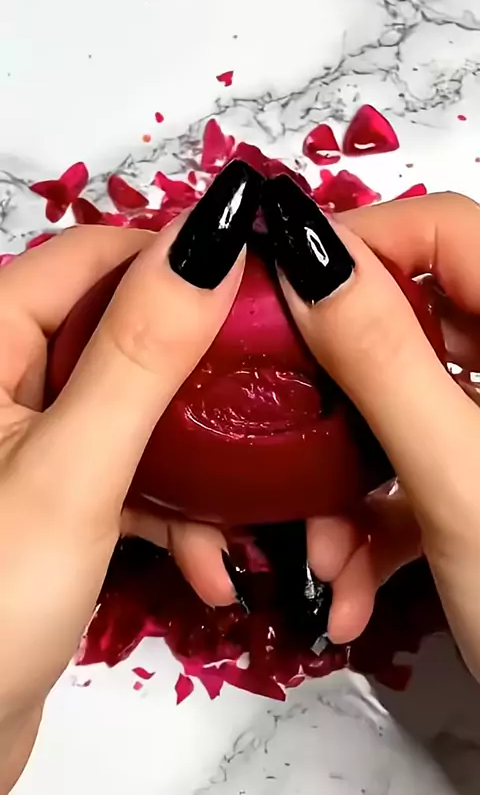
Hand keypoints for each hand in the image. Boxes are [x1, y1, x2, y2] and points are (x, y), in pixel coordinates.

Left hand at [0, 157, 253, 790]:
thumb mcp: (72, 471)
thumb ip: (139, 354)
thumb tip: (210, 242)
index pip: (95, 257)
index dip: (180, 258)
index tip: (264, 282)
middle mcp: (10, 381)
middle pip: (128, 336)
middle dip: (207, 376)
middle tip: (280, 394)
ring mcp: (36, 445)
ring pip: (141, 415)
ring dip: (203, 461)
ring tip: (262, 510)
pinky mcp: (57, 502)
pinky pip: (130, 479)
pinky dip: (175, 515)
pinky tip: (214, 567)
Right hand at [266, 184, 479, 678]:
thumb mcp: (460, 478)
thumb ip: (383, 359)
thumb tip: (306, 255)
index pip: (445, 229)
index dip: (358, 245)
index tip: (278, 289)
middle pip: (410, 325)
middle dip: (334, 391)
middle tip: (278, 422)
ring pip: (401, 409)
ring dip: (346, 475)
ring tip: (320, 549)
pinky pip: (415, 468)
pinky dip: (376, 520)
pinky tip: (350, 584)